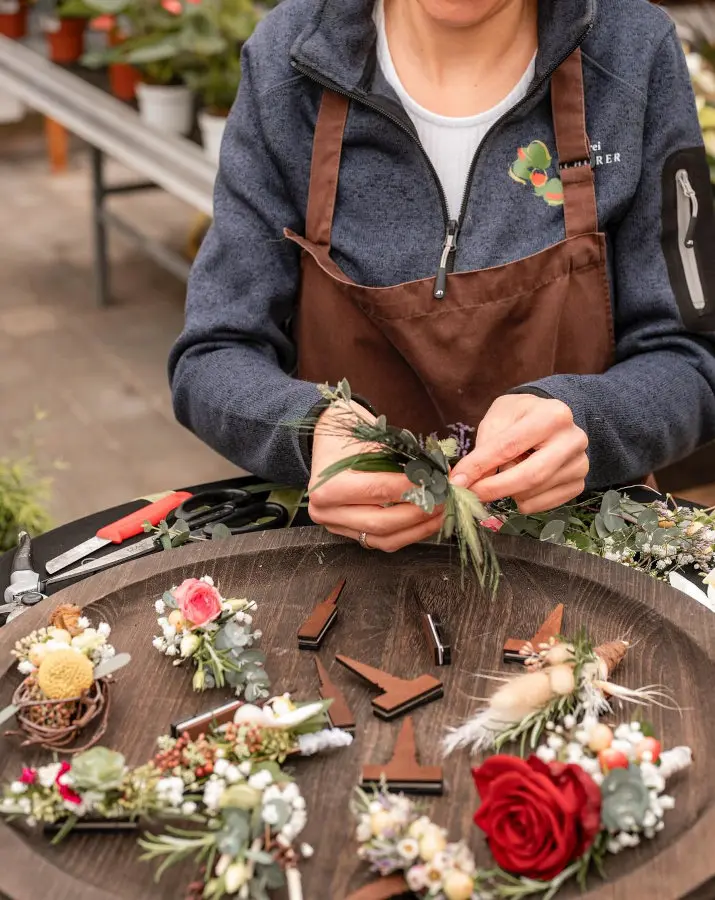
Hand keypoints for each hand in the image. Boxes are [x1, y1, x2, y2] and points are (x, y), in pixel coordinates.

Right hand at [308, 401, 442, 550]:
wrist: (328, 443)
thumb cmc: (349, 437)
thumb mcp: (373, 442)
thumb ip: (402, 462)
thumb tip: (439, 475)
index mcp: (328, 486)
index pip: (378, 490)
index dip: (411, 488)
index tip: (437, 481)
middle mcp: (328, 512)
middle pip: (382, 522)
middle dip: (419, 512)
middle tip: (445, 497)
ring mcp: (337, 527)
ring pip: (385, 538)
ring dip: (419, 528)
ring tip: (443, 511)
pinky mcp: (350, 535)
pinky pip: (384, 541)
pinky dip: (410, 533)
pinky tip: (428, 521)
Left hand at [450, 394, 588, 512]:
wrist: (550, 419)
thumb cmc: (521, 416)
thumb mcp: (499, 416)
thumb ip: (485, 445)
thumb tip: (467, 479)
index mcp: (553, 415)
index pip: (510, 446)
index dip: (480, 466)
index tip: (457, 481)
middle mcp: (573, 440)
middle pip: (529, 476)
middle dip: (494, 489)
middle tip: (469, 494)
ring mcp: (580, 464)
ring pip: (533, 493)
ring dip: (508, 493)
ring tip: (503, 475)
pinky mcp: (579, 484)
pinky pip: (542, 505)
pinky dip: (522, 501)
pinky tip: (520, 485)